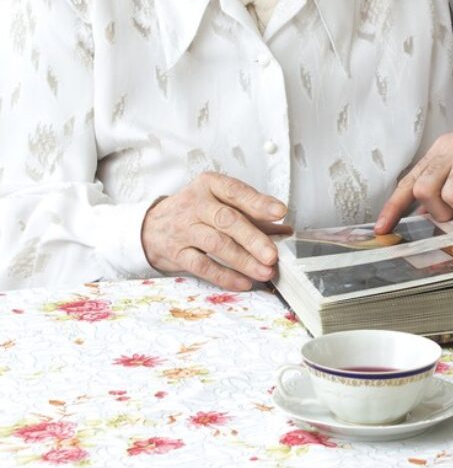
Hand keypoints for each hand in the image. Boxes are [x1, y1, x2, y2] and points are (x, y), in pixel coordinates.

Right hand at [141, 172, 292, 290]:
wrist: (151, 226)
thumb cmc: (195, 211)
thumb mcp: (220, 202)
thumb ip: (253, 215)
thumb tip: (285, 229)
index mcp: (210, 185)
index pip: (236, 191)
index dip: (259, 202)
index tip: (280, 212)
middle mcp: (196, 204)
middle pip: (227, 220)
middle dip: (253, 238)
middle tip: (272, 254)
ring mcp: (184, 228)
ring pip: (216, 244)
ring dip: (243, 260)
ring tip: (265, 271)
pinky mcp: (176, 252)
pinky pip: (202, 266)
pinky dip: (224, 276)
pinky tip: (243, 282)